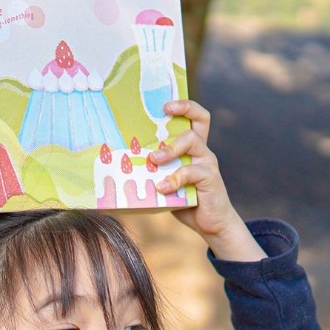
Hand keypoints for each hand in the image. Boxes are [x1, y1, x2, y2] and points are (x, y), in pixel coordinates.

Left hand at [149, 99, 266, 261]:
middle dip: (182, 111)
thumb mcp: (166, 182)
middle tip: (163, 112)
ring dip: (170, 149)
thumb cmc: (185, 200)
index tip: (166, 105)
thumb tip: (118, 170)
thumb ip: (153, 172)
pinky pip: (190, 172)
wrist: (211, 224)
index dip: (185, 106)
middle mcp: (203, 151)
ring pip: (192, 141)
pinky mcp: (210, 179)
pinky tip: (162, 188)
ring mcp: (207, 164)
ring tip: (153, 160)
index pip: (196, 118)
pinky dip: (173, 179)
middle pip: (199, 120)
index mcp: (193, 148)